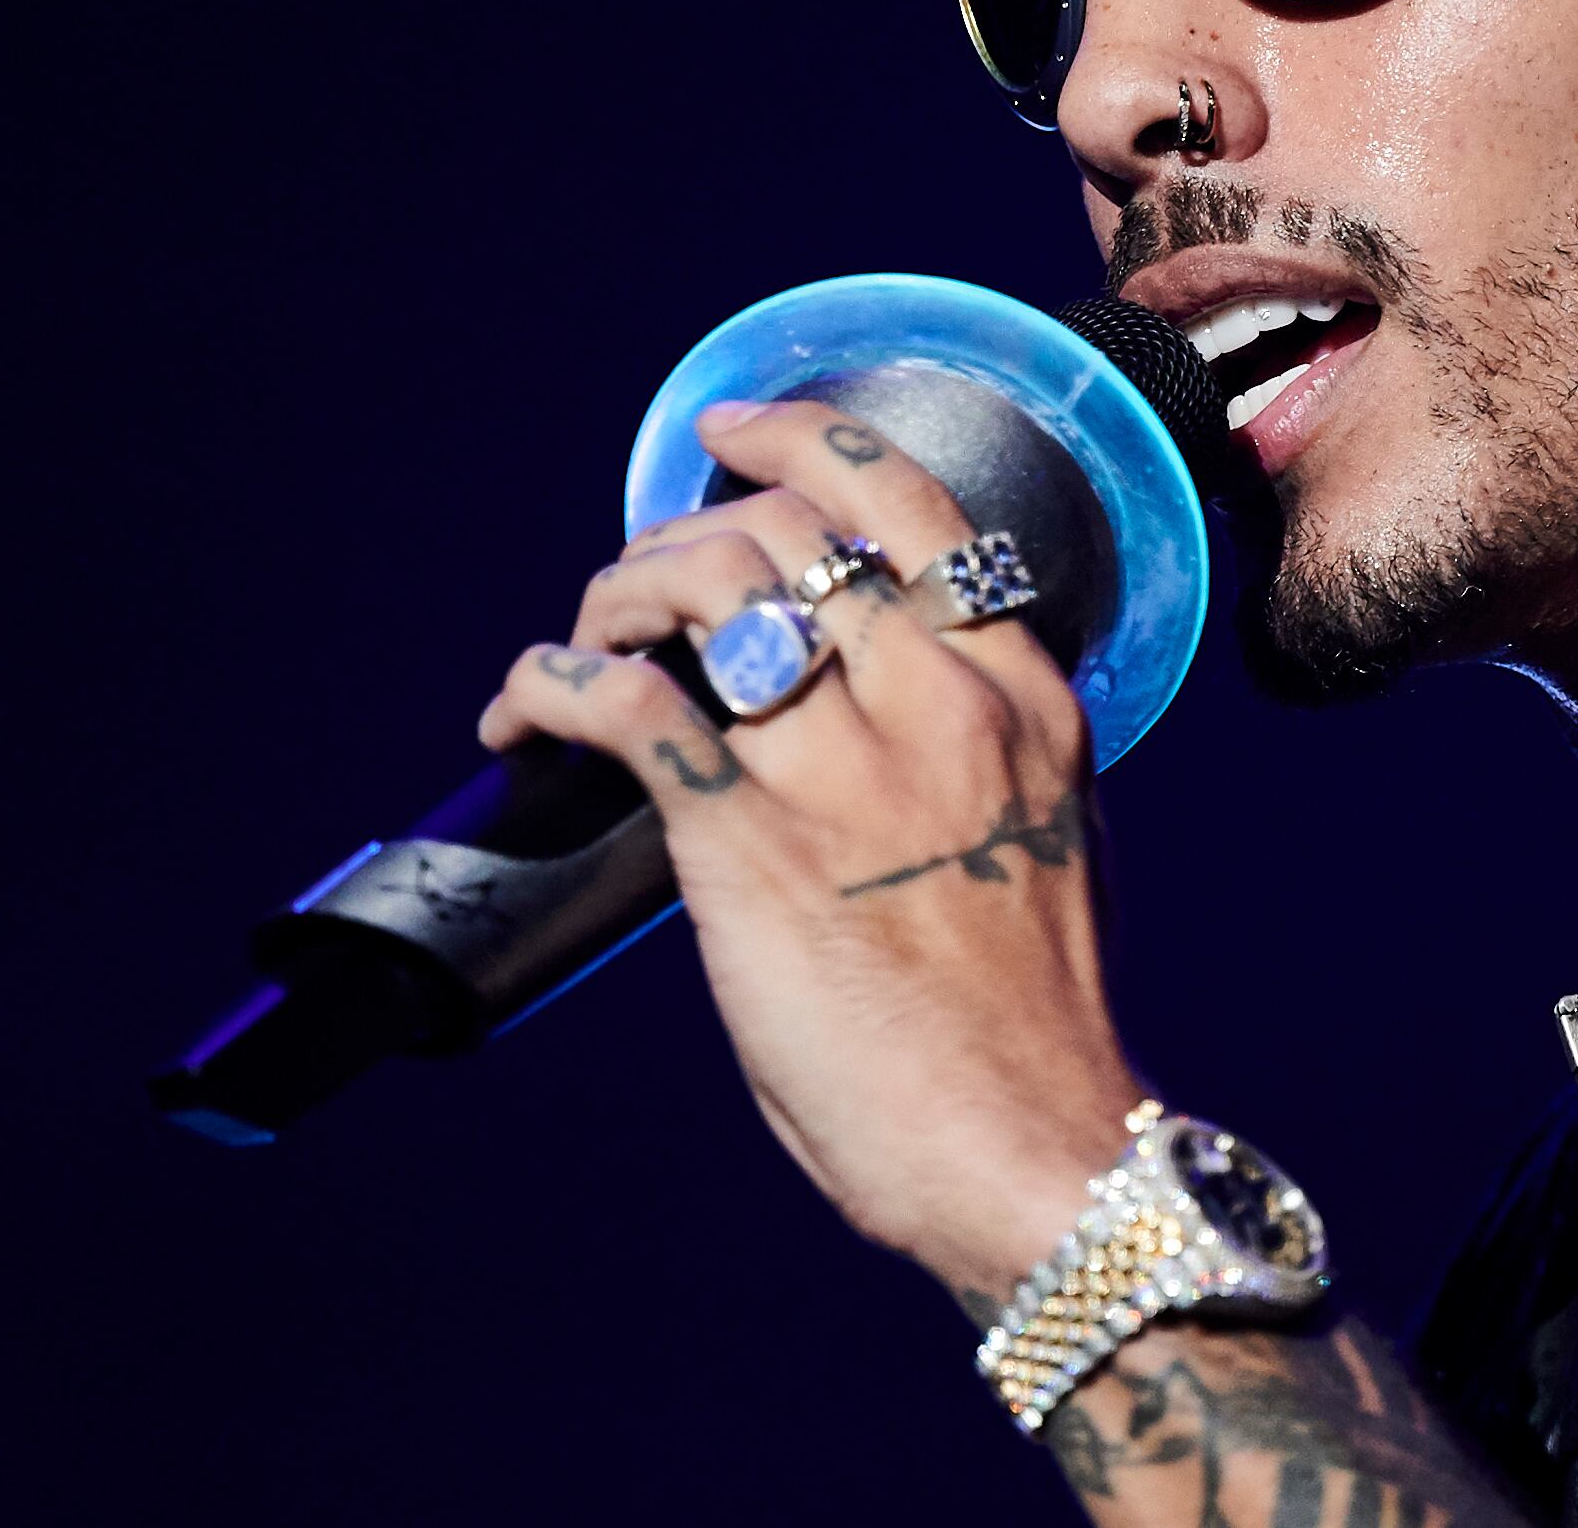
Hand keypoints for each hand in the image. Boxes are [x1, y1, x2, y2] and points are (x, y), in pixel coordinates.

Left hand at [477, 397, 1140, 1305]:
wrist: (1035, 1149)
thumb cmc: (1033, 1022)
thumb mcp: (1049, 834)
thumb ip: (978, 748)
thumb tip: (880, 712)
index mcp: (1025, 697)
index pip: (919, 507)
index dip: (812, 439)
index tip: (738, 428)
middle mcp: (943, 705)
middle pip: (789, 526)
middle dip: (684, 529)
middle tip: (636, 579)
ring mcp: (848, 771)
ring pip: (706, 583)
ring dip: (614, 591)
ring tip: (582, 639)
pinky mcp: (751, 848)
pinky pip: (627, 705)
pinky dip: (554, 684)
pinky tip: (529, 712)